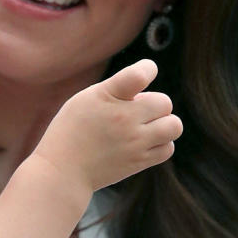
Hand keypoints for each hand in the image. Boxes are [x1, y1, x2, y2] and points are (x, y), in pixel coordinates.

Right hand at [31, 59, 181, 193]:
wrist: (63, 169)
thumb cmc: (73, 129)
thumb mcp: (86, 99)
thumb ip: (117, 89)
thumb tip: (148, 91)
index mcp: (107, 97)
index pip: (140, 74)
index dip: (148, 68)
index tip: (146, 71)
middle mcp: (124, 119)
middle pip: (164, 102)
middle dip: (154, 103)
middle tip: (135, 110)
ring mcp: (134, 142)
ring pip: (174, 126)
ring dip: (164, 123)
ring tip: (146, 126)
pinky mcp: (139, 161)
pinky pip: (168, 148)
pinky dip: (161, 143)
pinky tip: (145, 142)